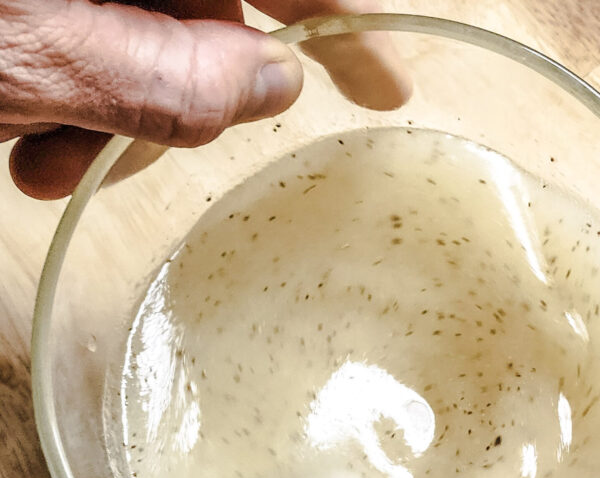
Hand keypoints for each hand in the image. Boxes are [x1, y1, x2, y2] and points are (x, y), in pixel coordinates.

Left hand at [0, 0, 410, 198]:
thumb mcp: (33, 59)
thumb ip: (159, 75)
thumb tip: (274, 83)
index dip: (346, 23)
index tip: (385, 89)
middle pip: (207, 14)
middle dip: (179, 101)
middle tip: (123, 159)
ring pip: (147, 38)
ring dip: (111, 118)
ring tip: (44, 160)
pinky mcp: (50, 3)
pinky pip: (97, 36)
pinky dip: (78, 98)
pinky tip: (31, 132)